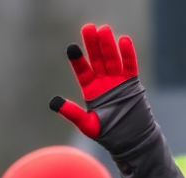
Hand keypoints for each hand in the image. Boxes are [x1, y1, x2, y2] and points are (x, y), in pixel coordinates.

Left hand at [50, 24, 138, 138]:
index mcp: (91, 90)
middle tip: (88, 28)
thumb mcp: (87, 125)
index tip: (72, 47)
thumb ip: (72, 113)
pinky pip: (129, 65)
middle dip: (92, 44)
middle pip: (97, 59)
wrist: (131, 141)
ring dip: (108, 45)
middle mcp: (103, 82)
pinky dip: (128, 54)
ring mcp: (118, 81)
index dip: (77, 60)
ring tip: (104, 29)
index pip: (82, 71)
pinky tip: (123, 40)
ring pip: (112, 59)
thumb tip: (54, 102)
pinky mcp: (132, 83)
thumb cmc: (108, 135)